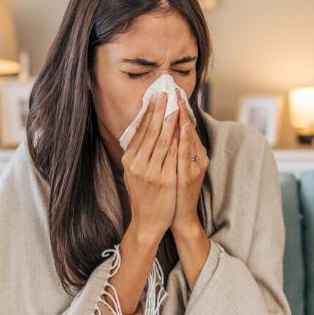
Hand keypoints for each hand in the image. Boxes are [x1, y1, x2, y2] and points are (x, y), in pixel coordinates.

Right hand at [121, 92, 179, 246]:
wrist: (148, 221)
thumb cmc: (143, 196)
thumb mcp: (133, 173)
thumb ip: (136, 154)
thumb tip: (140, 130)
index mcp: (129, 160)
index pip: (140, 131)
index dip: (148, 113)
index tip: (154, 97)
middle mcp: (138, 164)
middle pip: (151, 131)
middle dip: (159, 110)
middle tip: (165, 92)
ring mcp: (152, 172)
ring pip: (164, 139)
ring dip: (171, 119)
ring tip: (176, 103)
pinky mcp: (165, 179)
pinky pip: (174, 154)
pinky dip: (179, 137)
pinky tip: (184, 125)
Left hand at [171, 91, 208, 238]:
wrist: (177, 217)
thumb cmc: (174, 192)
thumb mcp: (175, 167)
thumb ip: (174, 149)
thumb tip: (165, 129)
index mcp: (196, 155)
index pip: (187, 128)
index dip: (181, 110)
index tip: (174, 92)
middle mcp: (198, 159)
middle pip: (189, 130)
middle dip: (181, 109)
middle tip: (175, 89)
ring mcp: (195, 167)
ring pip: (189, 139)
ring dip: (184, 118)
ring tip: (180, 101)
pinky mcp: (189, 176)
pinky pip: (186, 153)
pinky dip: (185, 138)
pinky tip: (183, 125)